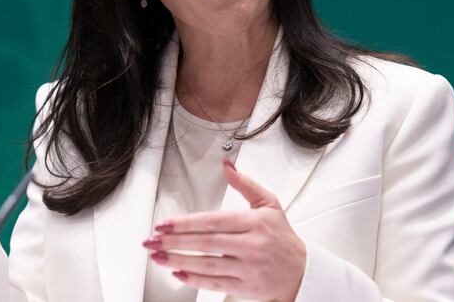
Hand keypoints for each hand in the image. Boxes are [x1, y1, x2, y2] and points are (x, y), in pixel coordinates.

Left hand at [143, 159, 305, 301]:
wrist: (301, 272)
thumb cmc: (282, 237)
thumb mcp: (269, 204)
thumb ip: (245, 184)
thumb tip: (227, 166)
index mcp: (253, 223)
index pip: (213, 221)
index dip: (186, 223)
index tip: (165, 224)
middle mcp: (250, 246)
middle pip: (206, 243)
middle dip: (174, 241)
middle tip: (152, 240)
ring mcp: (247, 269)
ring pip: (206, 265)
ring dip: (177, 260)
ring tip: (157, 256)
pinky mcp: (245, 287)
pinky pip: (214, 284)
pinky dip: (193, 279)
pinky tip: (177, 273)